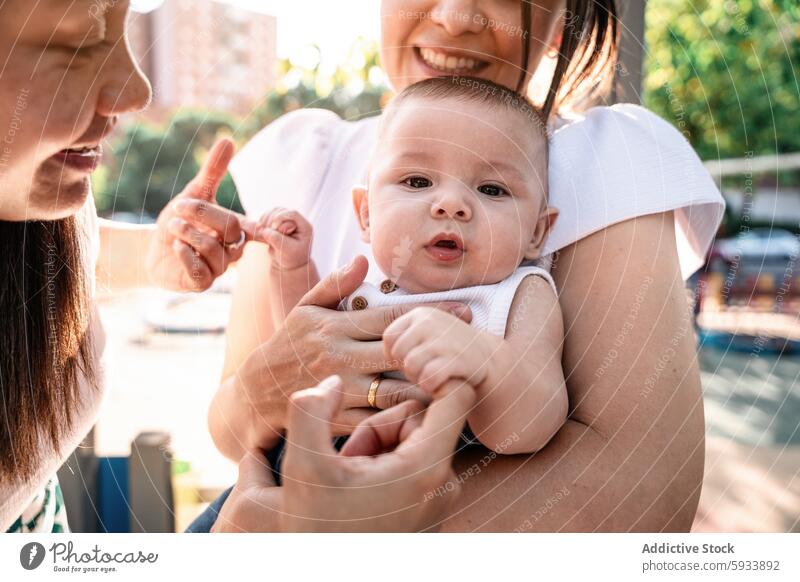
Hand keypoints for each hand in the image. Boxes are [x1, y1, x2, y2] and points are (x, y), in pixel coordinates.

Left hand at [147, 138, 259, 291]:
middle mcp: (231, 250)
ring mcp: (218, 268)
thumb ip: (213, 172)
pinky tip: (175, 245)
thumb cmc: (179, 222)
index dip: (232, 216)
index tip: (205, 203)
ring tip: (172, 225)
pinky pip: (200, 272)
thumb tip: (228, 140)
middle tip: (178, 207)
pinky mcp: (201, 283)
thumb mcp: (194, 194)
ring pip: (214, 250)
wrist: (152, 250)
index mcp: (235, 230)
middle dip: (201, 214)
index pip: (247, 223)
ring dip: (189, 233)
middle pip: (230, 230)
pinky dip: (187, 255)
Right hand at [212, 375, 475, 531]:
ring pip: (412, 442)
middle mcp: (442, 484)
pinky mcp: (427, 509)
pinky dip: (382, 468)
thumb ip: (312, 408)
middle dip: (381, 426)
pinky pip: (409, 467)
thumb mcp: (303, 465)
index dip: (433, 373)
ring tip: (348, 476)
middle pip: (423, 420)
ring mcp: (436, 499)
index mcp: (425, 468)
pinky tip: (356, 490)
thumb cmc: (317, 529)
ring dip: (377, 447)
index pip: (458, 396)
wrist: (320, 575)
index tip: (401, 369)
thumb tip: (333, 380)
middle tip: (348, 456)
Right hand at [232, 255, 471, 450]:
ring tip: (461, 379)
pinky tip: (433, 410)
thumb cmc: (289, 344)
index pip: (391, 317)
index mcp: (335, 327)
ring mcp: (339, 391)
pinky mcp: (339, 420)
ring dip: (429, 385)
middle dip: (437, 349)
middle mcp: (339, 357)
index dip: (430, 314)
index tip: (464, 310)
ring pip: (395, 390)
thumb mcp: (305, 308)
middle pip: (400, 353)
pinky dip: (407, 416)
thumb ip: (335, 285)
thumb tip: (363, 261)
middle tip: (473, 347)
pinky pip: (380, 419)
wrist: (256, 392)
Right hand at [256, 207, 312, 270]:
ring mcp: (287, 220)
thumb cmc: (291, 258)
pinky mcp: (278, 222)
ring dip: (265, 220)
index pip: (292, 214)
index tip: (274, 228)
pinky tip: (259, 229)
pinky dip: (262, 221)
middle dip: (271, 220)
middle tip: (265, 232)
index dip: (280, 218)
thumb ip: (277, 240)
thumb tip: (265, 230)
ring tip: (261, 231)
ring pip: (273, 211)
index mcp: (304, 227)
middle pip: (281, 211)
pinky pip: (268, 215)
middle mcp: (296, 221)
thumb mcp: (286, 251)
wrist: (288, 263)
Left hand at [384, 307, 499, 393]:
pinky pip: (429, 377)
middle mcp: (431, 321)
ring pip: (412, 366)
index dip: (396, 356)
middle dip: (407, 368)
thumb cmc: (448, 353)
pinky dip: (433, 386)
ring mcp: (446, 338)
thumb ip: (400, 337)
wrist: (491, 362)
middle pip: (398, 352)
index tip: (412, 360)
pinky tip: (443, 384)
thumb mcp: (423, 336)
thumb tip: (363, 347)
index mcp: (419, 314)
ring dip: (420, 378)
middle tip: (426, 370)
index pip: (389, 338)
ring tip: (434, 376)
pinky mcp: (459, 358)